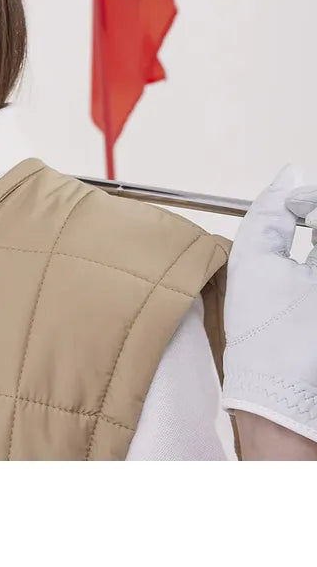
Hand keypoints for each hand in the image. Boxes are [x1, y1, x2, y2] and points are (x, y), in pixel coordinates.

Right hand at [221, 163, 316, 442]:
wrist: (274, 391)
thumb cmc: (264, 332)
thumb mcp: (255, 259)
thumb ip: (271, 209)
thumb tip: (289, 175)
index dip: (308, 202)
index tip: (293, 210)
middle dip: (314, 226)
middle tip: (300, 226)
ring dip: (315, 248)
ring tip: (307, 260)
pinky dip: (314, 269)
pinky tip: (311, 281)